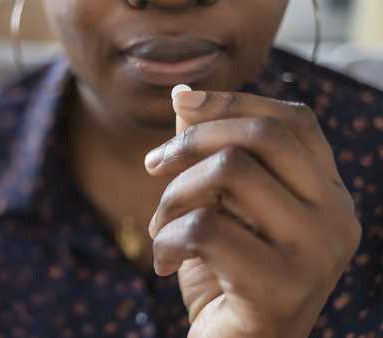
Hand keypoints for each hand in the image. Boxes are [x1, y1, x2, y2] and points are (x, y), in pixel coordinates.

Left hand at [144, 91, 361, 337]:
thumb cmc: (224, 274)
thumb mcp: (217, 206)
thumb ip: (208, 151)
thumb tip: (183, 93)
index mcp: (328, 194)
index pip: (293, 120)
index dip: (234, 102)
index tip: (182, 104)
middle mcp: (337, 218)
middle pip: (263, 136)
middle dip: (191, 142)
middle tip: (152, 166)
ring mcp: (316, 253)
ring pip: (230, 173)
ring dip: (172, 197)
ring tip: (160, 228)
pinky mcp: (282, 286)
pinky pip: (205, 228)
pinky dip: (166, 240)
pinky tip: (162, 264)